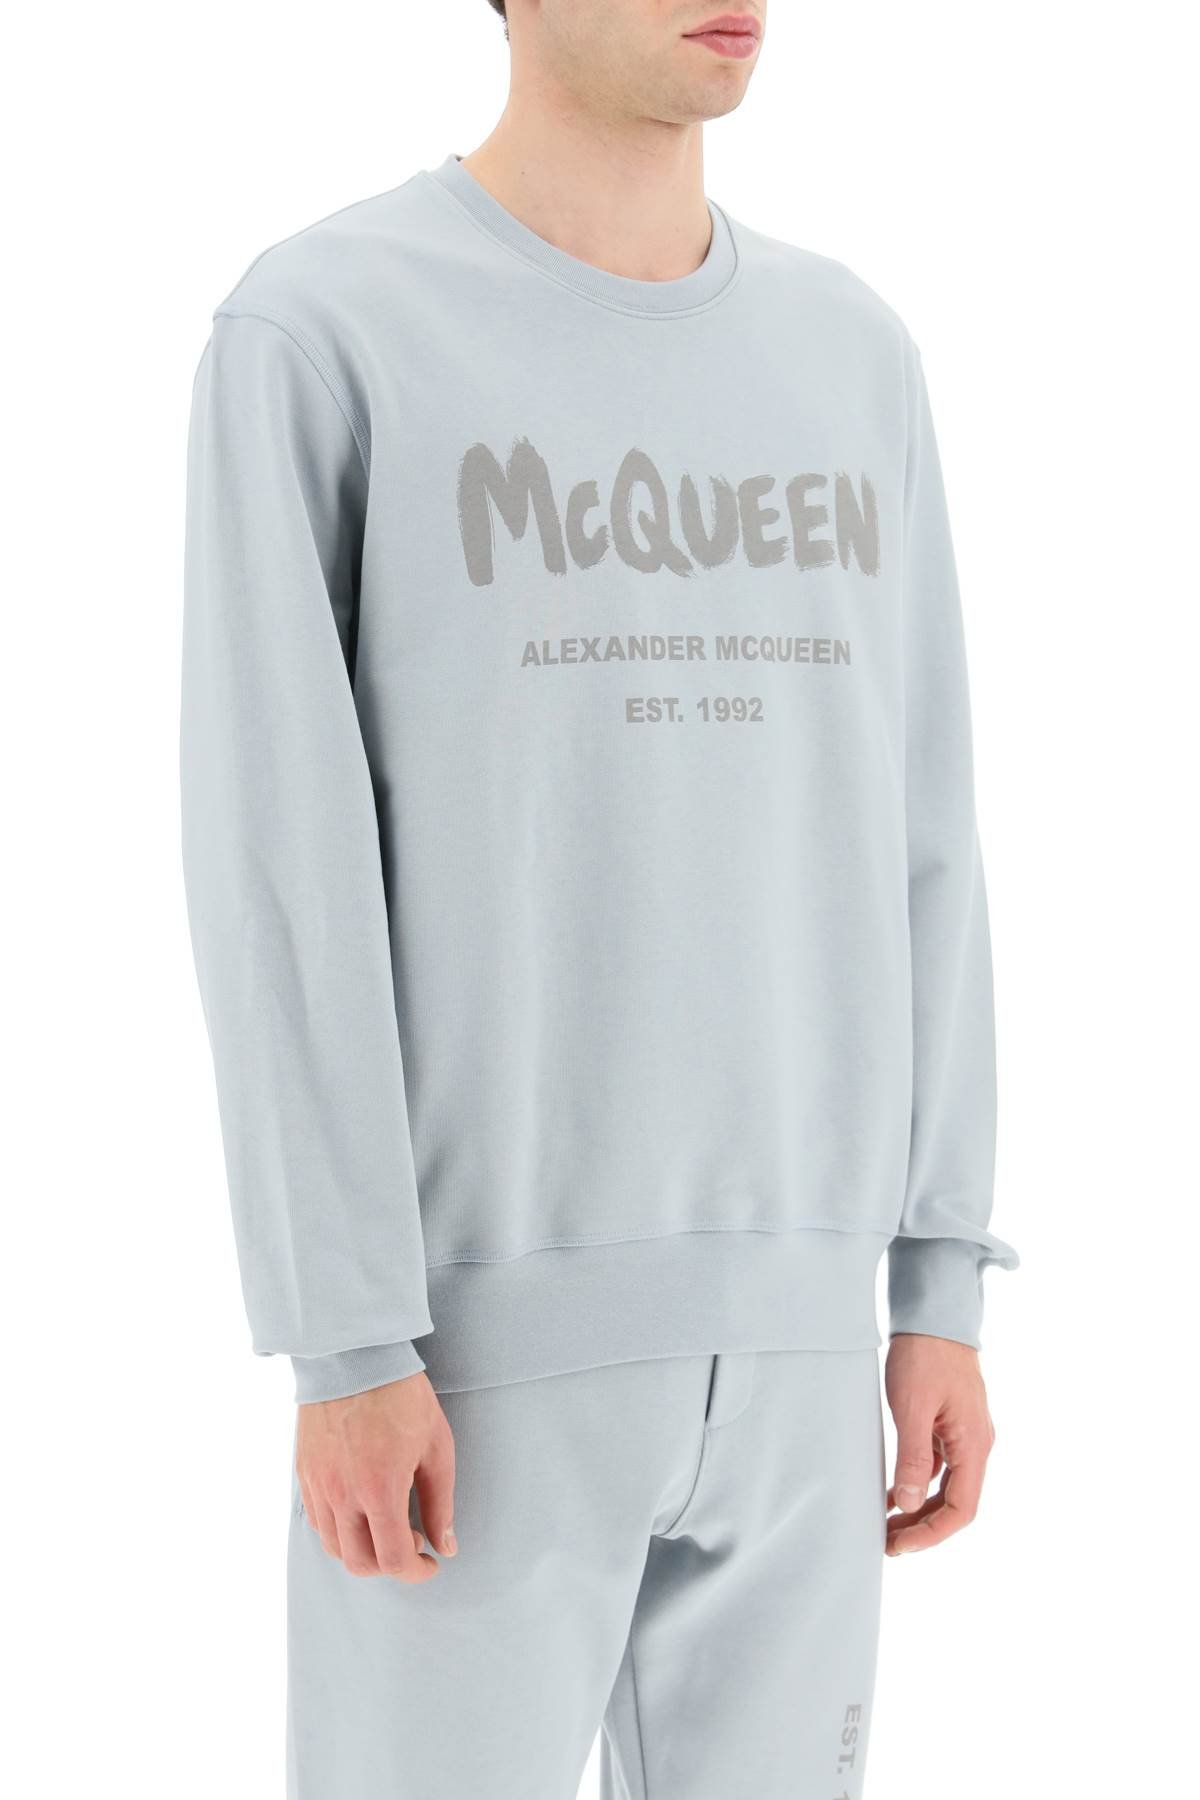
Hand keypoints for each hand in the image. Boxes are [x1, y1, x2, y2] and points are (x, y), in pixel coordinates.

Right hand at [296, 1372, 456, 1580]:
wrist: (354, 1356)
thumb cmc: (402, 1396)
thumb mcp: (437, 1447)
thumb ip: (440, 1502)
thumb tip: (446, 1545)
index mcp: (379, 1490)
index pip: (392, 1560)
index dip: (415, 1572)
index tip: (430, 1562)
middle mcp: (342, 1495)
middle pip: (359, 1563)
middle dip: (390, 1565)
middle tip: (412, 1541)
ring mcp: (318, 1485)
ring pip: (333, 1547)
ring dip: (363, 1551)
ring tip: (386, 1524)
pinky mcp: (305, 1473)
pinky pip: (317, 1521)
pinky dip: (340, 1531)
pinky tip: (361, 1509)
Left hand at [883, 1334, 994, 1555]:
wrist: (934, 1312)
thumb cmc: (924, 1354)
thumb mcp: (912, 1406)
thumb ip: (913, 1456)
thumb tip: (910, 1504)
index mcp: (974, 1445)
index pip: (961, 1509)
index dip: (932, 1534)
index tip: (900, 1546)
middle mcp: (975, 1444)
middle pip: (954, 1503)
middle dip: (923, 1528)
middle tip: (886, 1543)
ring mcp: (963, 1435)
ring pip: (945, 1487)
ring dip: (918, 1509)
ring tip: (885, 1524)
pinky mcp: (950, 1424)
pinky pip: (937, 1466)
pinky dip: (916, 1483)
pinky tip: (891, 1492)